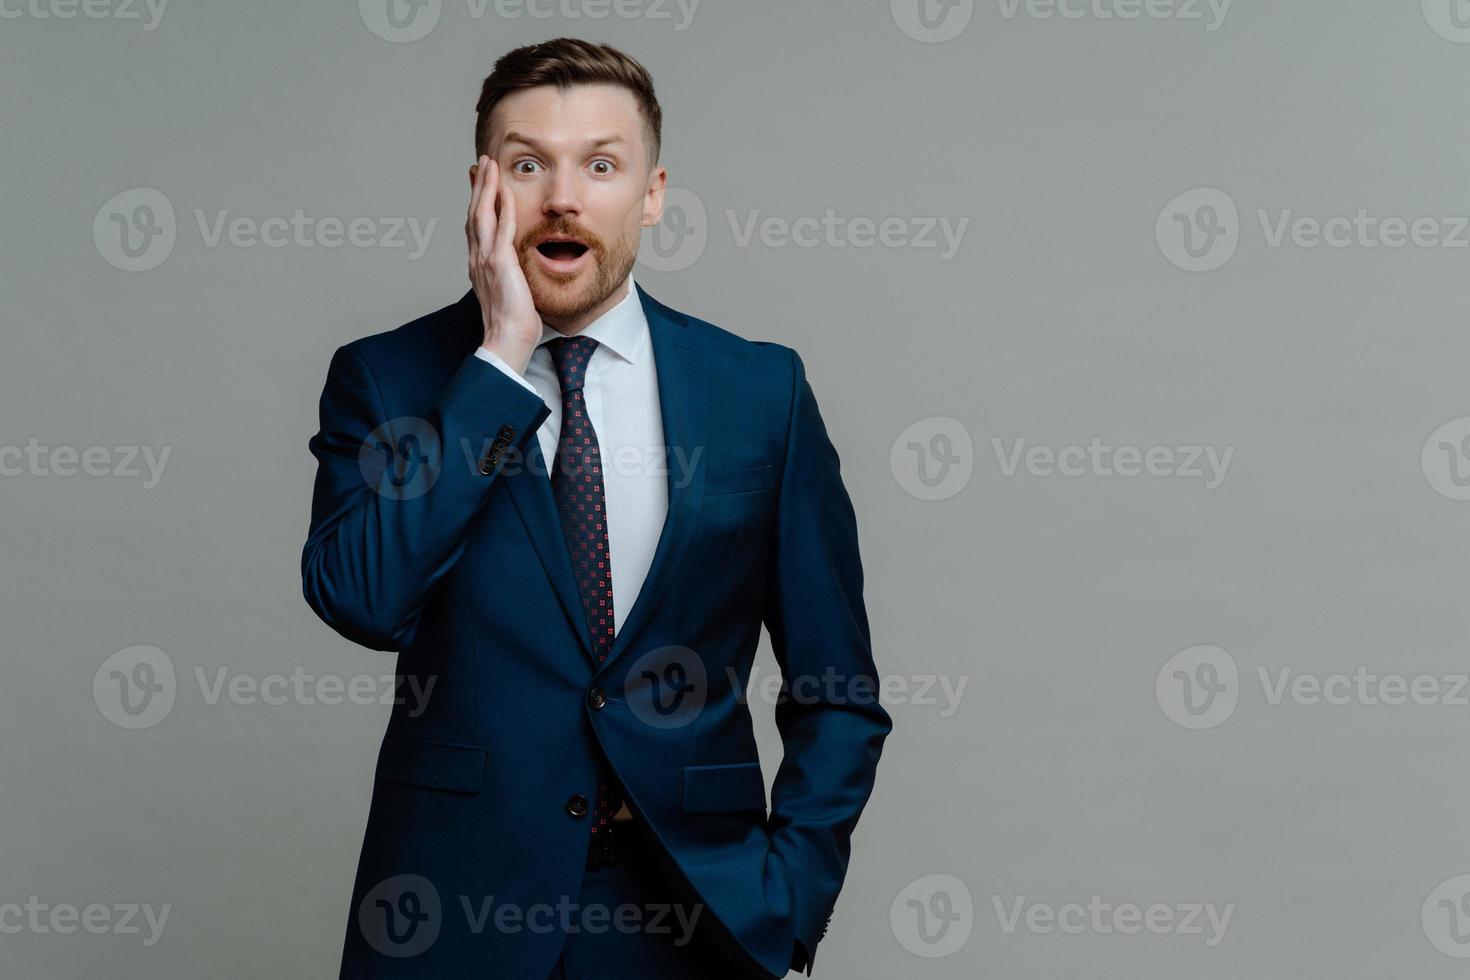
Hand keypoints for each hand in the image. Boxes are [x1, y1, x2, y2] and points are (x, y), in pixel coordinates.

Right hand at [466, 155, 539, 373]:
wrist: (507, 339)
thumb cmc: (511, 323)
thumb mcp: (508, 293)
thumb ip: (508, 276)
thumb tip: (516, 272)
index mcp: (479, 264)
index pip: (476, 226)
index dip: (476, 201)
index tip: (479, 182)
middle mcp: (477, 258)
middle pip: (474, 212)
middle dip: (478, 185)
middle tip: (481, 163)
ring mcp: (486, 259)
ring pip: (482, 214)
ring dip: (486, 187)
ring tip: (489, 165)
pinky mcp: (500, 263)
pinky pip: (502, 228)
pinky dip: (502, 206)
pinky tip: (505, 190)